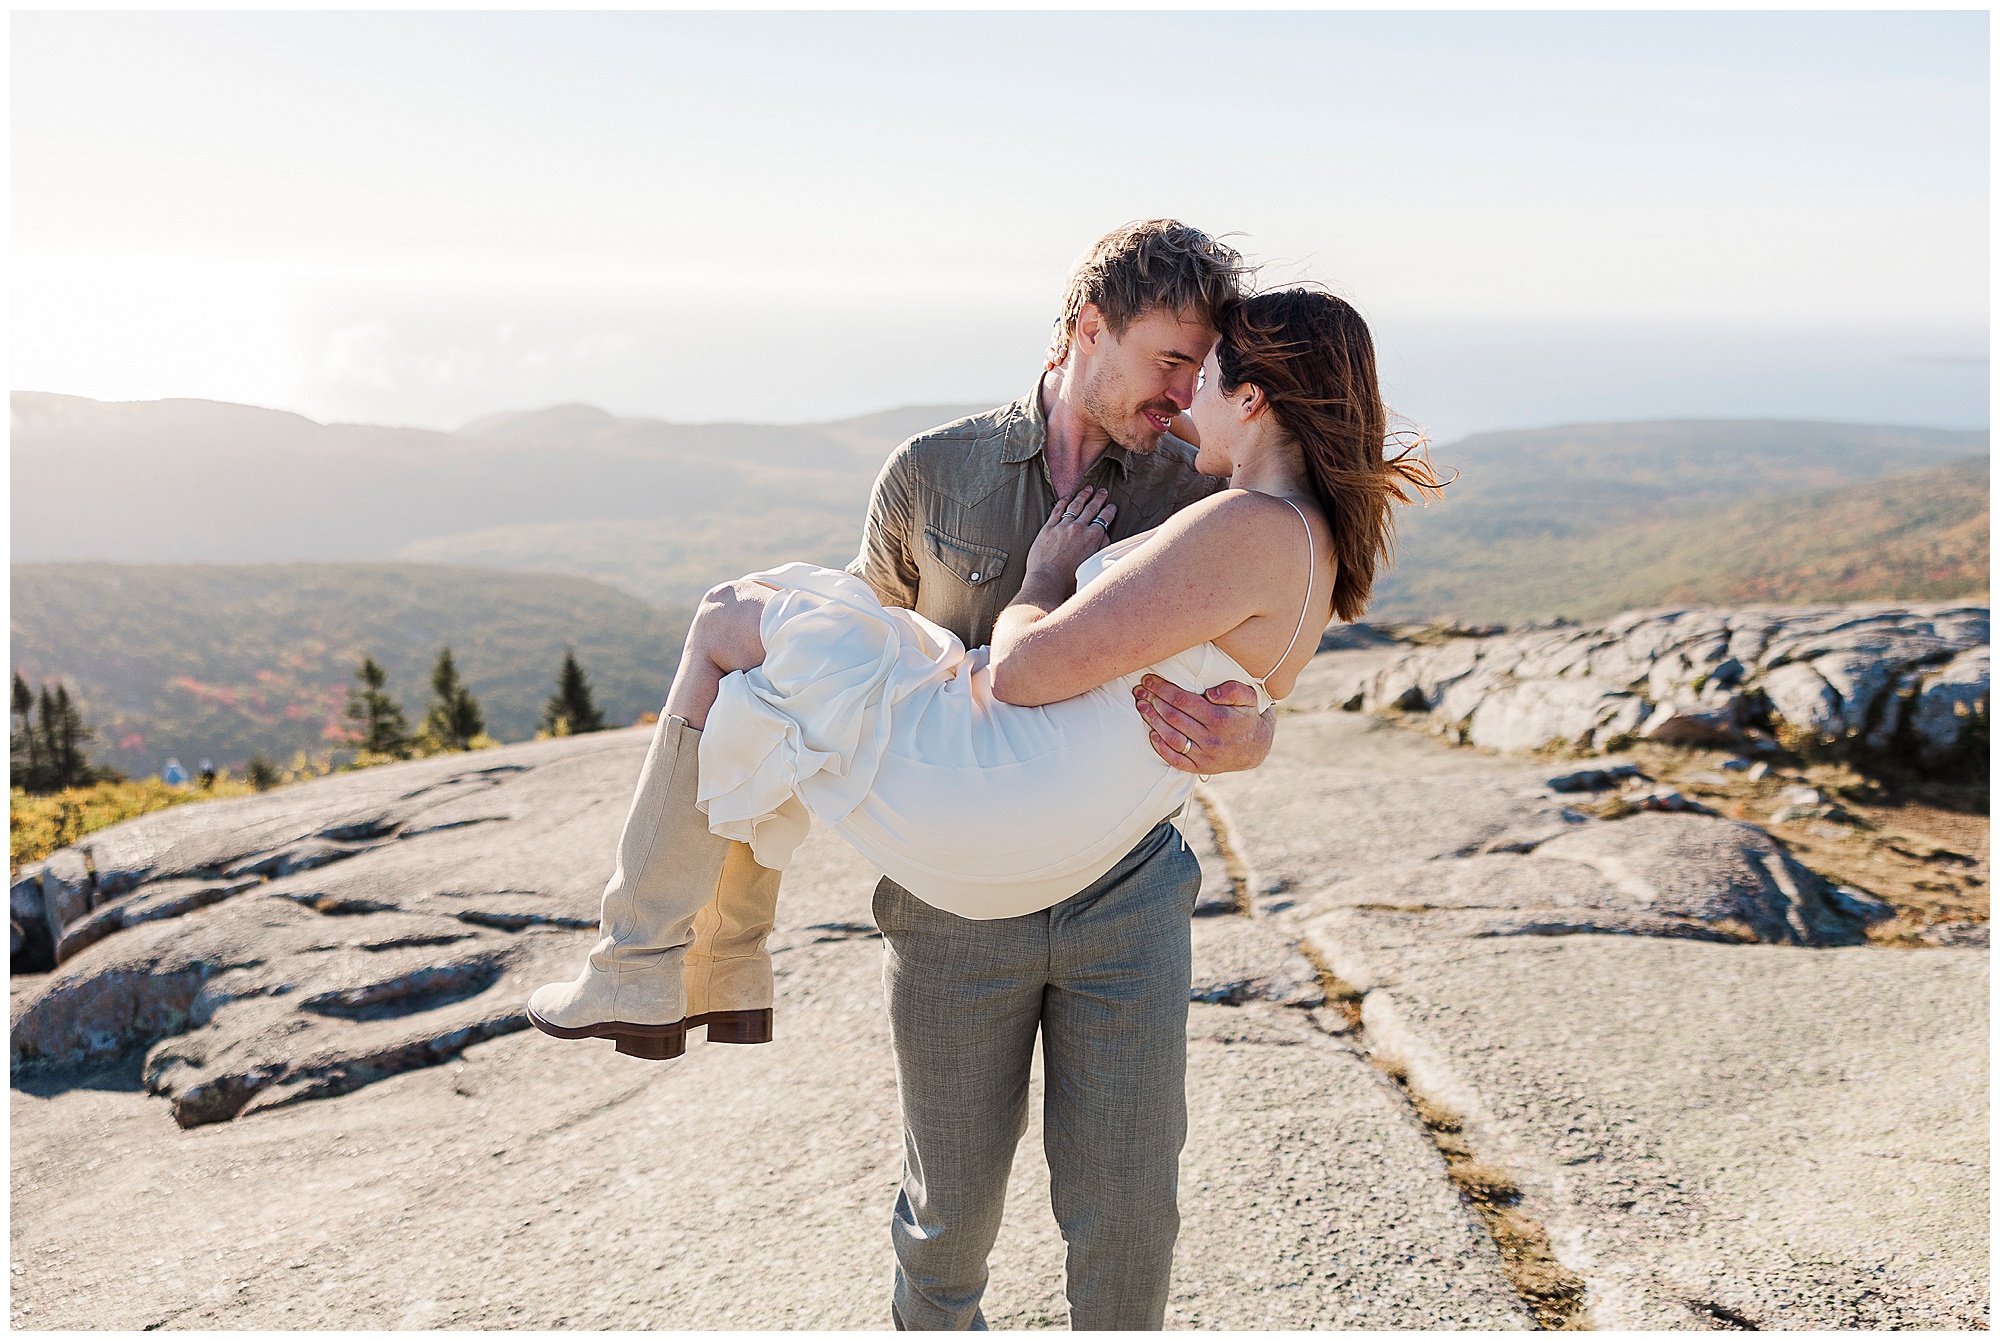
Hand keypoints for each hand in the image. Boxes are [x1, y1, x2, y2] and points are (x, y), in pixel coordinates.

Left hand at [1023, 487, 1116, 591]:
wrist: (1048, 581)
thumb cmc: (1071, 579)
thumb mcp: (1094, 564)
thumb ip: (1101, 548)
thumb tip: (1106, 536)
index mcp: (1093, 538)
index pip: (1104, 518)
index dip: (1109, 510)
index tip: (1111, 506)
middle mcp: (1079, 528)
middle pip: (1091, 508)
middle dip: (1098, 498)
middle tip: (1102, 491)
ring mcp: (1063, 527)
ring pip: (1075, 506)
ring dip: (1082, 496)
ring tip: (1087, 489)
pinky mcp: (1048, 528)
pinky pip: (1057, 511)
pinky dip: (1063, 502)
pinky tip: (1066, 497)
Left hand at [1134, 676, 1274, 774]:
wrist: (1255, 748)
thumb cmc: (1246, 716)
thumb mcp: (1248, 698)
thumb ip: (1233, 690)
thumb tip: (1211, 693)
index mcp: (1220, 719)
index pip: (1183, 700)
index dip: (1163, 688)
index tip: (1149, 679)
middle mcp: (1211, 739)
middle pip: (1173, 717)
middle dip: (1153, 701)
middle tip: (1140, 690)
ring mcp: (1205, 755)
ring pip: (1171, 737)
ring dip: (1152, 721)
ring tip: (1141, 706)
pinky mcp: (1199, 767)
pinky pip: (1175, 759)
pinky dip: (1161, 747)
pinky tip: (1151, 734)